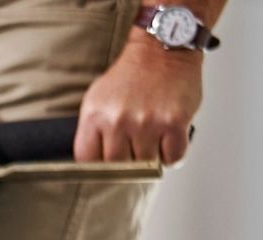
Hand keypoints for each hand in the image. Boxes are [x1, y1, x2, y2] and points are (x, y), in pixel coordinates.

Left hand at [74, 33, 203, 163]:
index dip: (99, 165)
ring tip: (153, 139)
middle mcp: (119, 120)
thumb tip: (92, 162)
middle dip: (127, 161)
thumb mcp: (97, 99)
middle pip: (118, 167)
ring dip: (152, 158)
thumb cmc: (131, 76)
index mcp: (95, 116)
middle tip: (134, 148)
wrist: (163, 48)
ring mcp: (147, 122)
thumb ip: (92, 131)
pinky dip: (173, 154)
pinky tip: (169, 140)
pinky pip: (173, 157)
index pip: (88, 160)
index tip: (107, 162)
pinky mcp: (174, 122)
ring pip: (146, 164)